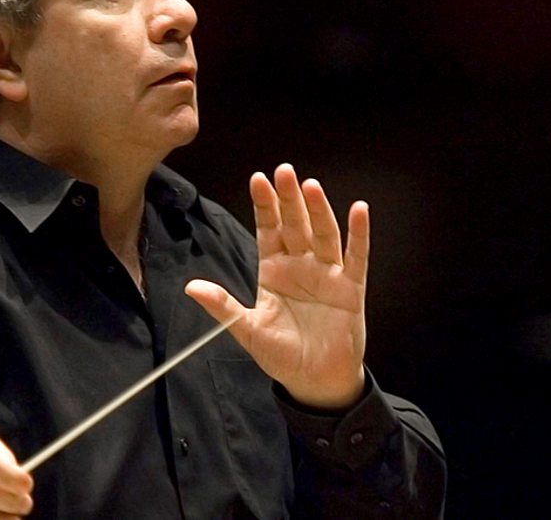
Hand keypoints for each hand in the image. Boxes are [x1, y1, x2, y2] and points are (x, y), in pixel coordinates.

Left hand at [185, 163, 368, 408]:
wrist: (314, 381)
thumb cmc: (281, 354)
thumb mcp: (246, 329)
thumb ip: (222, 306)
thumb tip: (191, 287)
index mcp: (273, 271)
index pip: (268, 230)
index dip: (264, 206)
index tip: (258, 179)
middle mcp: (300, 266)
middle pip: (295, 225)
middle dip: (289, 199)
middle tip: (284, 171)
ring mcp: (327, 274)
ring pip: (323, 235)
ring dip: (318, 210)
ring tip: (311, 186)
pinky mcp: (350, 289)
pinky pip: (356, 257)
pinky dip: (358, 234)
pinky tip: (359, 210)